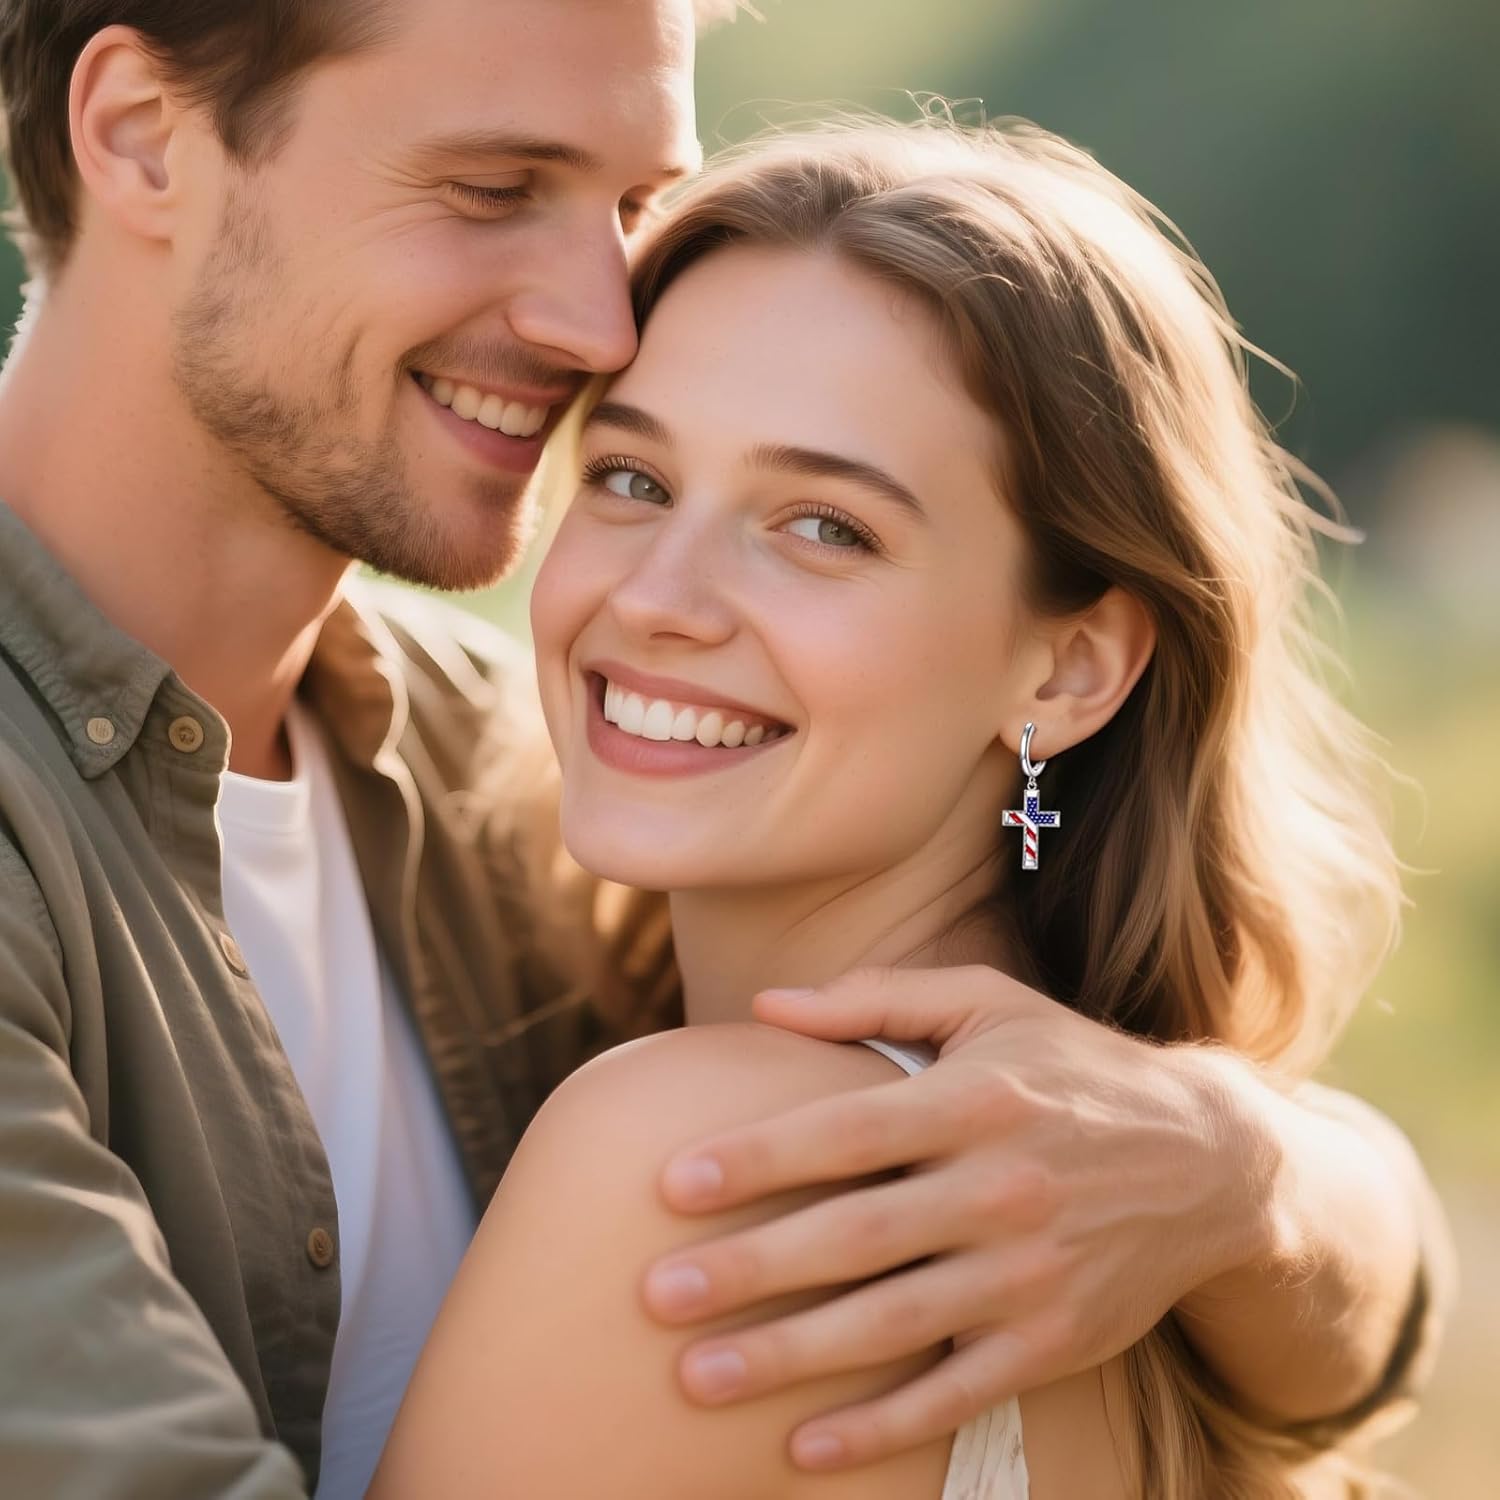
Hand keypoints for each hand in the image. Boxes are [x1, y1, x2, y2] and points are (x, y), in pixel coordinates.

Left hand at [641, 965, 1278, 1470]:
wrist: (1213, 1161)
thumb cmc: (1073, 1069)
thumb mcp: (990, 1005)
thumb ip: (876, 996)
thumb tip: (764, 1003)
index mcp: (976, 1100)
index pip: (848, 1132)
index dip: (758, 1158)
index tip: (671, 1183)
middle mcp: (1001, 1189)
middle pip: (855, 1239)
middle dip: (749, 1270)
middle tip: (654, 1294)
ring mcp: (1029, 1274)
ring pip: (893, 1327)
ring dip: (791, 1358)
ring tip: (696, 1378)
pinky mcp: (1053, 1341)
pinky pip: (957, 1394)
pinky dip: (882, 1427)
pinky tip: (804, 1448)